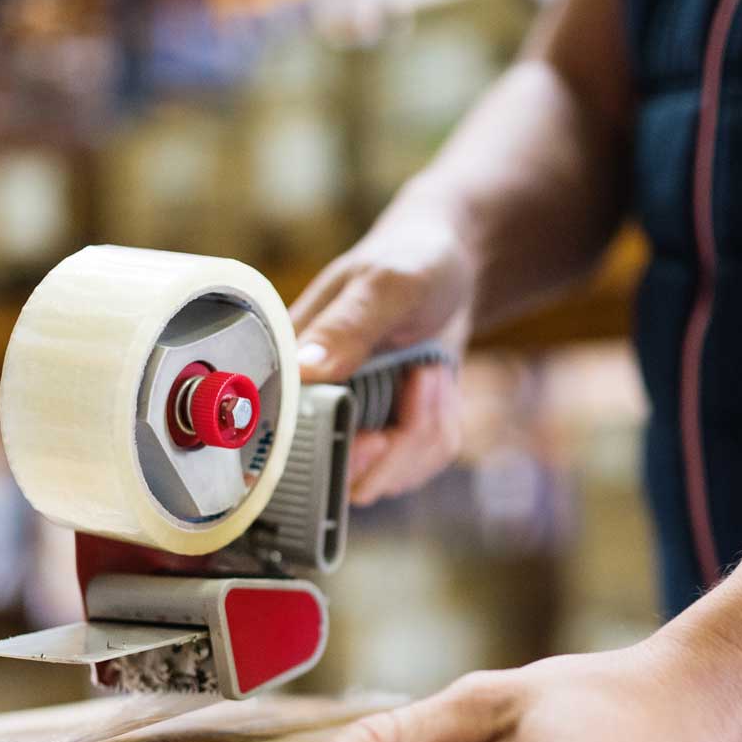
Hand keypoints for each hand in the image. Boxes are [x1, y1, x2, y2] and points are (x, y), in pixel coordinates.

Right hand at [291, 210, 476, 504]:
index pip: (288, 449)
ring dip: (426, 429)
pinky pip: (417, 467)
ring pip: (387, 479)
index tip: (378, 435)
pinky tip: (437, 387)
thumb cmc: (412, 261)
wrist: (453, 267)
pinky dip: (440, 429)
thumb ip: (345, 327)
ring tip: (429, 372)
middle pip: (343, 481)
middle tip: (420, 381)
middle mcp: (313, 407)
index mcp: (291, 370)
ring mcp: (352, 427)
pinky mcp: (389, 438)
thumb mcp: (383, 285)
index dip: (333, 458)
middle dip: (398, 445)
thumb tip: (305, 370)